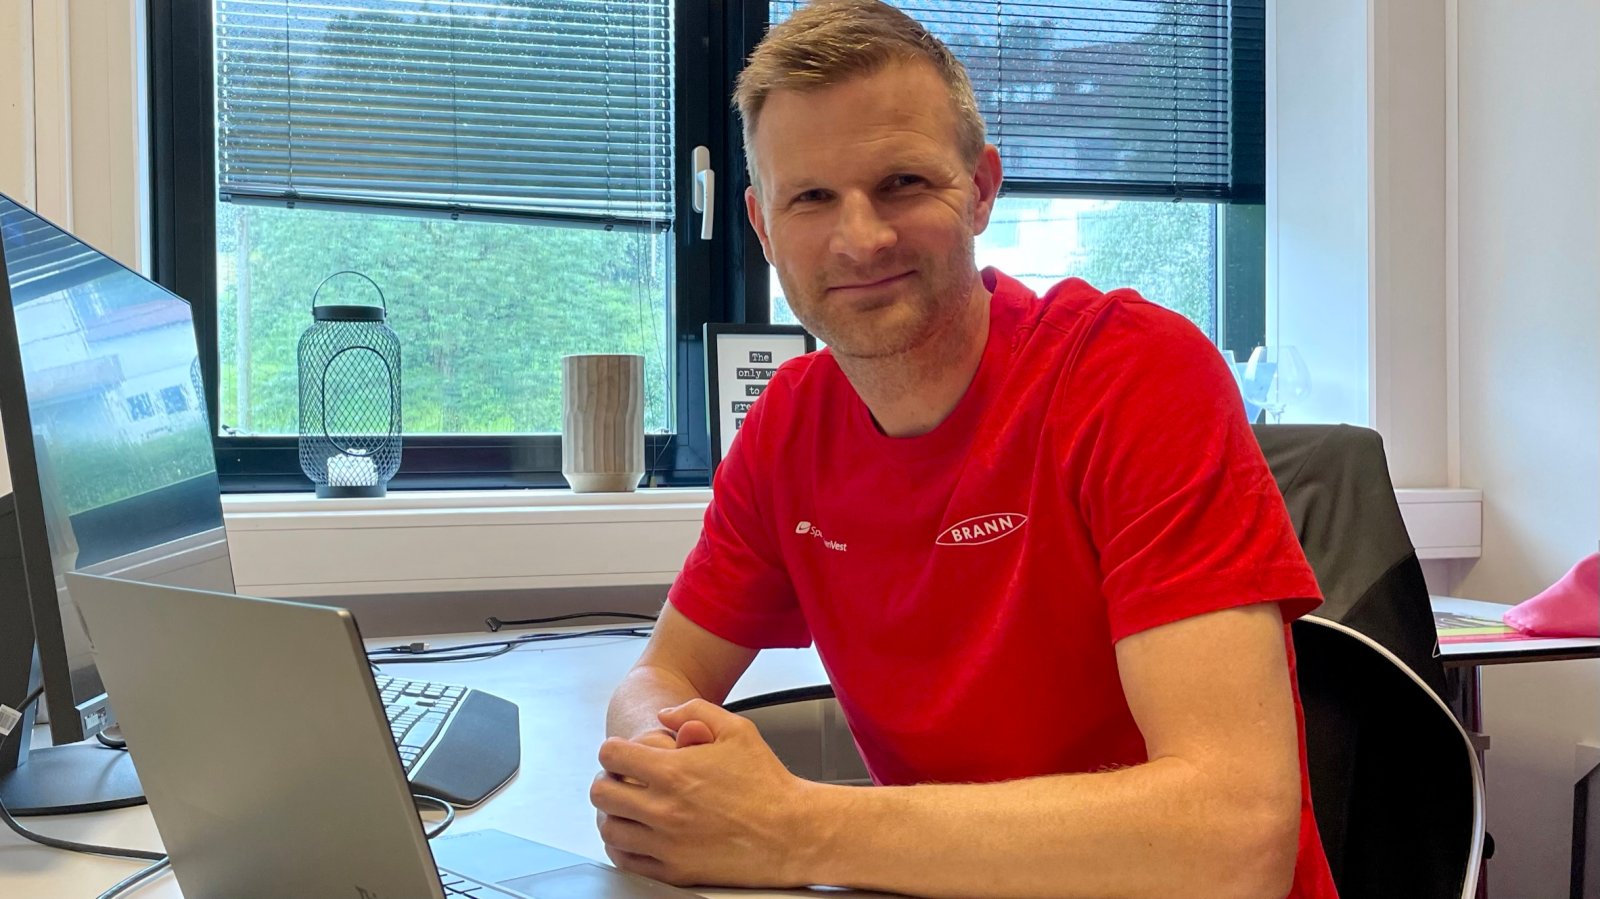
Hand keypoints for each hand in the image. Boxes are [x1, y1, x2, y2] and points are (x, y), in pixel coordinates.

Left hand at [590, 699, 817, 887]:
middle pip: (602, 793)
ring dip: (613, 813)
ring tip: (627, 807)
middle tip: (619, 780)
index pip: (613, 756)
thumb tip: (665, 715)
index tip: (619, 753)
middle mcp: (665, 810)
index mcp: (675, 772)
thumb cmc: (768, 784)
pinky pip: (627, 861)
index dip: (613, 750)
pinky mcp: (675, 871)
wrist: (793, 832)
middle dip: (607, 780)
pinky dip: (624, 846)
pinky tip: (636, 836)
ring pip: (610, 829)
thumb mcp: (736, 729)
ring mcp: (667, 844)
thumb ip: (695, 712)